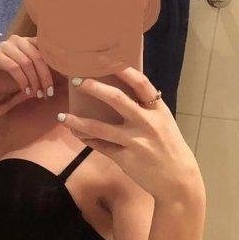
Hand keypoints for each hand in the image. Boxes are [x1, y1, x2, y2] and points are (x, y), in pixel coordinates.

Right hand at [0, 34, 54, 113]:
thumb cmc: (9, 82)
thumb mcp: (32, 75)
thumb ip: (44, 70)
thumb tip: (69, 74)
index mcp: (27, 41)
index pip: (45, 49)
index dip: (54, 66)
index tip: (60, 82)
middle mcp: (16, 40)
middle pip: (37, 56)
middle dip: (45, 76)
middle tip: (48, 93)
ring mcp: (4, 46)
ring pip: (27, 62)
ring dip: (34, 80)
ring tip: (37, 94)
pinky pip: (14, 67)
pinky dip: (22, 80)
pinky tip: (26, 90)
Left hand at [59, 67, 204, 202]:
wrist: (178, 180)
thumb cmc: (169, 148)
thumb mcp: (163, 123)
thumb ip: (146, 109)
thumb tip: (120, 94)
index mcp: (158, 110)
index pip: (140, 83)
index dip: (123, 69)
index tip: (106, 59)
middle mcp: (147, 123)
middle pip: (116, 99)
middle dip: (94, 88)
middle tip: (77, 80)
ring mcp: (135, 141)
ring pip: (100, 128)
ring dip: (77, 122)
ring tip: (61, 116)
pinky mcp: (125, 159)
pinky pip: (101, 146)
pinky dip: (88, 140)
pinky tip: (77, 135)